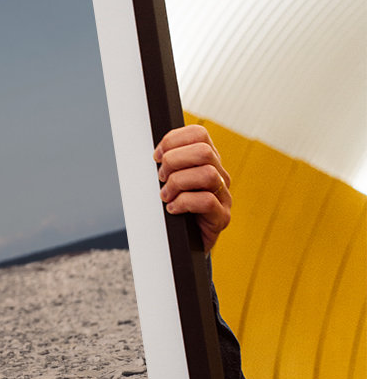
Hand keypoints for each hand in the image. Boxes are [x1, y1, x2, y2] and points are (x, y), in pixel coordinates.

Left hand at [154, 125, 231, 252]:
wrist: (184, 244)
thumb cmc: (174, 209)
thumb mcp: (169, 181)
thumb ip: (167, 164)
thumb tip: (155, 154)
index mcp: (207, 161)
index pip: (199, 134)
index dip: (173, 140)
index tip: (157, 156)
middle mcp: (220, 175)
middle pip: (203, 151)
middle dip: (174, 161)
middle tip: (161, 177)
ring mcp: (224, 196)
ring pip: (207, 174)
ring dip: (178, 183)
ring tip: (165, 195)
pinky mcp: (222, 217)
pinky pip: (207, 201)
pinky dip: (183, 203)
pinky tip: (173, 209)